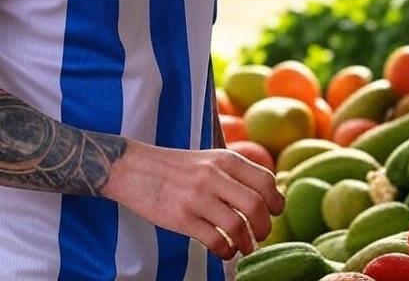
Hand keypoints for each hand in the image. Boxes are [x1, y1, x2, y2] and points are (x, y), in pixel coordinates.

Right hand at [103, 142, 283, 259]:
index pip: (265, 180)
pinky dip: (225, 251)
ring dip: (246, 243)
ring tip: (244, 247)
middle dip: (265, 226)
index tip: (273, 212)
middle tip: (261, 234)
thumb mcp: (208, 158)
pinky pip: (214, 241)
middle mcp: (213, 176)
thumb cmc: (175, 167)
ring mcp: (197, 197)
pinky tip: (223, 250)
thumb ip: (233, 172)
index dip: (275, 201)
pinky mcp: (181, 218)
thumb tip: (265, 195)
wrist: (133, 168)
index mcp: (224, 159)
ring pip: (237, 226)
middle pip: (256, 205)